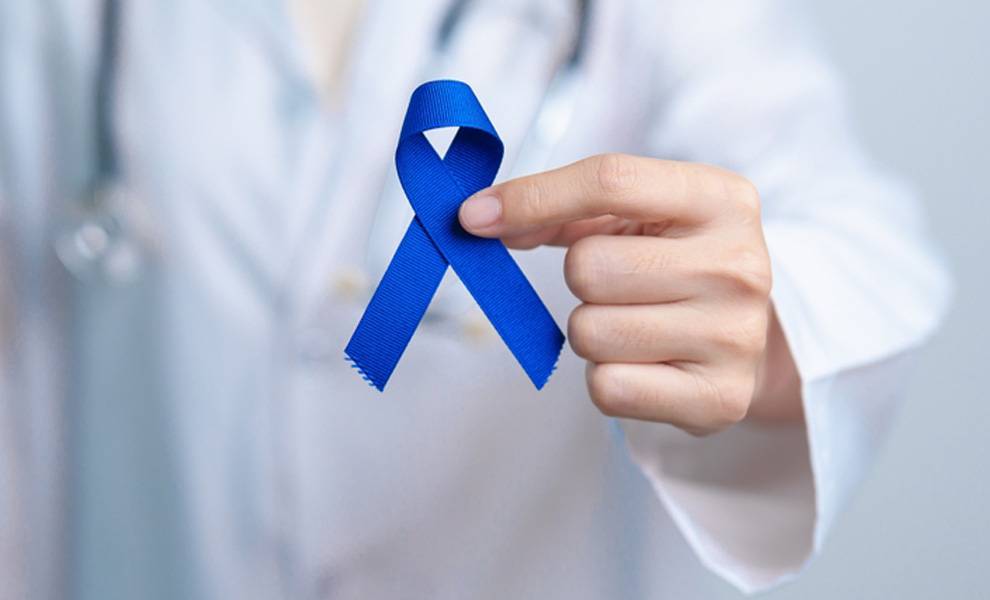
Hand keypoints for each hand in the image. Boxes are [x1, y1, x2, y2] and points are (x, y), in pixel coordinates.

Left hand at [459, 154, 799, 434]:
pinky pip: (607, 387)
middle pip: (589, 267)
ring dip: (592, 331)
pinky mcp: (718, 399)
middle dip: (583, 280)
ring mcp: (733, 336)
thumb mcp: (640, 217)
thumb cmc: (676, 264)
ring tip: (636, 325)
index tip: (474, 217)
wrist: (749, 338)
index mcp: (721, 199)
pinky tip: (644, 364)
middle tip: (621, 286)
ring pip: (589, 331)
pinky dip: (607, 379)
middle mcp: (738, 264)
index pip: (611, 180)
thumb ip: (563, 209)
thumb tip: (481, 218)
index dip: (532, 196)